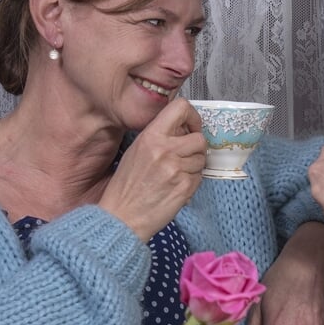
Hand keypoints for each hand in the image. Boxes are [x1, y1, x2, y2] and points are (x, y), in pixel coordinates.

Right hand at [98, 98, 206, 239]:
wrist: (122, 217)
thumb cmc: (127, 186)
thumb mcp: (136, 151)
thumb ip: (160, 137)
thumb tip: (184, 129)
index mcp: (151, 136)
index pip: (181, 108)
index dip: (192, 117)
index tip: (191, 128)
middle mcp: (165, 149)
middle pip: (199, 138)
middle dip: (195, 148)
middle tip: (184, 157)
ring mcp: (176, 168)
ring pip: (202, 159)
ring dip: (194, 166)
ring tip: (175, 175)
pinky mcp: (184, 187)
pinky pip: (199, 177)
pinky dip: (191, 182)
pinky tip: (175, 187)